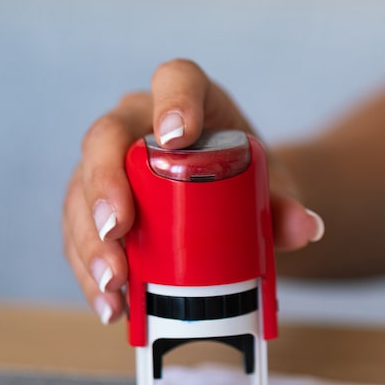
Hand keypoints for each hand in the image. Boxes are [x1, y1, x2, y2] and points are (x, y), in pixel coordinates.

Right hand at [62, 59, 324, 323]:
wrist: (235, 207)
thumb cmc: (249, 183)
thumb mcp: (271, 190)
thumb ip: (286, 205)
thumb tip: (306, 228)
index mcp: (191, 99)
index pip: (176, 80)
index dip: (172, 102)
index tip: (174, 139)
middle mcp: (139, 121)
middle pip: (106, 136)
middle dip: (105, 186)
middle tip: (118, 229)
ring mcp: (110, 161)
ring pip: (81, 189)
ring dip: (90, 240)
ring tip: (113, 285)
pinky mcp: (93, 203)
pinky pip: (78, 231)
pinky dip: (90, 271)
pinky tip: (110, 304)